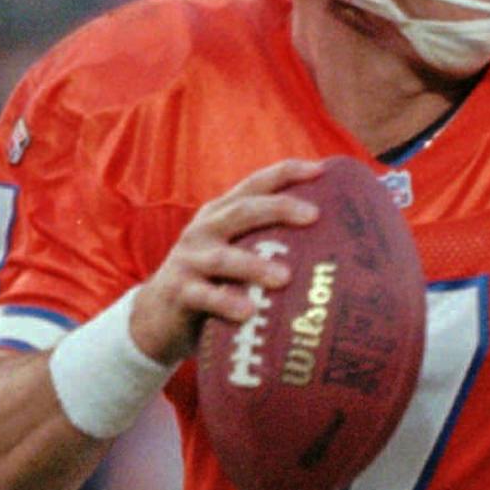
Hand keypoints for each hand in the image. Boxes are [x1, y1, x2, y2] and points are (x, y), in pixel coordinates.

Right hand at [127, 159, 323, 367]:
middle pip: (243, 211)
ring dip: (254, 265)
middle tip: (314, 216)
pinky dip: (225, 302)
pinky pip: (204, 297)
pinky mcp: (179, 292)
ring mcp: (189, 260)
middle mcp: (205, 230)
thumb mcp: (236, 257)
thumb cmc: (214, 286)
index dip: (286, 173)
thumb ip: (268, 247)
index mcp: (222, 215)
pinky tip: (247, 312)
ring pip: (224, 258)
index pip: (255, 185)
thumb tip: (333, 249)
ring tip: (285, 278)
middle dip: (279, 209)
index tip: (322, 170)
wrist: (156, 319)